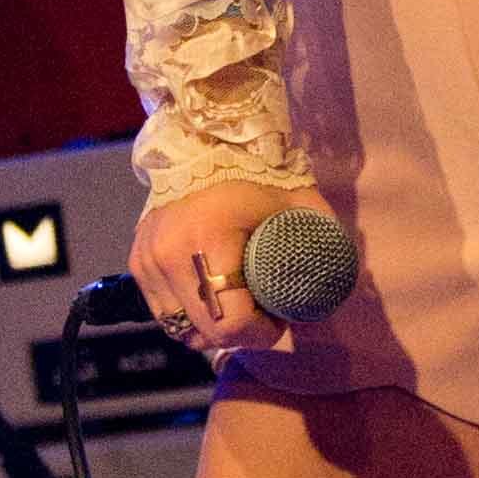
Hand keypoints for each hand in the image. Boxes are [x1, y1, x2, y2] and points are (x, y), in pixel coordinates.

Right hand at [130, 179, 336, 362]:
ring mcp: (147, 259)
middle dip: (240, 334)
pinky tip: (211, 295)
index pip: (230, 324)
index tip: (278, 317)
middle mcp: (170, 255)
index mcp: (209, 240)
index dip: (260, 333)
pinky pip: (163, 311)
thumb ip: (324, 241)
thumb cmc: (257, 174)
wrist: (202, 143)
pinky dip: (189, 313)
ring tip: (235, 304)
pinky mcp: (137, 260)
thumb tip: (341, 285)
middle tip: (261, 313)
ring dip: (211, 327)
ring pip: (180, 328)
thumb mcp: (296, 204)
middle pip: (205, 333)